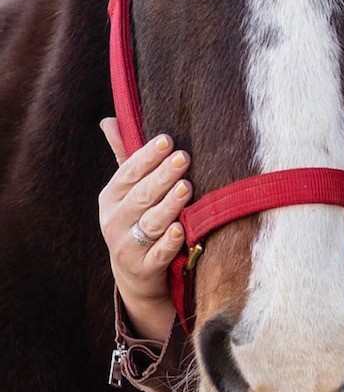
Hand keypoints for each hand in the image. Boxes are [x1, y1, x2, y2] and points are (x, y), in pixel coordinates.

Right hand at [98, 118, 190, 338]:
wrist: (135, 272)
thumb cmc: (137, 219)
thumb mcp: (127, 191)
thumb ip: (124, 157)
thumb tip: (109, 119)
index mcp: (110, 197)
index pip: (128, 173)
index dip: (147, 156)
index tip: (167, 140)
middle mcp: (113, 221)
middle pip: (141, 196)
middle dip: (163, 176)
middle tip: (184, 158)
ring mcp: (127, 246)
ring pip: (151, 222)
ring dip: (169, 205)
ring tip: (187, 187)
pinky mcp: (143, 268)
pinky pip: (158, 254)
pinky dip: (168, 243)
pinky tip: (179, 229)